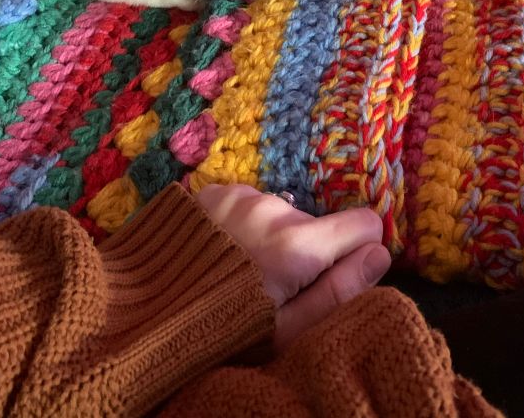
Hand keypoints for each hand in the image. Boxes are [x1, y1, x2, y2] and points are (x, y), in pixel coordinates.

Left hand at [196, 184, 390, 350]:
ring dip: (273, 235)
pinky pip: (249, 203)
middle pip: (317, 224)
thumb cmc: (222, 332)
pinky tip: (222, 252)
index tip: (335, 274)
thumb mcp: (287, 331)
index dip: (357, 251)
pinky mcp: (213, 191)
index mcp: (297, 245)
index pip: (363, 224)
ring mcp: (240, 195)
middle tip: (272, 286)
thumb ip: (339, 291)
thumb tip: (380, 254)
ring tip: (242, 270)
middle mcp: (273, 208)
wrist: (143, 313)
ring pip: (282, 213)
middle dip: (306, 251)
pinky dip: (245, 223)